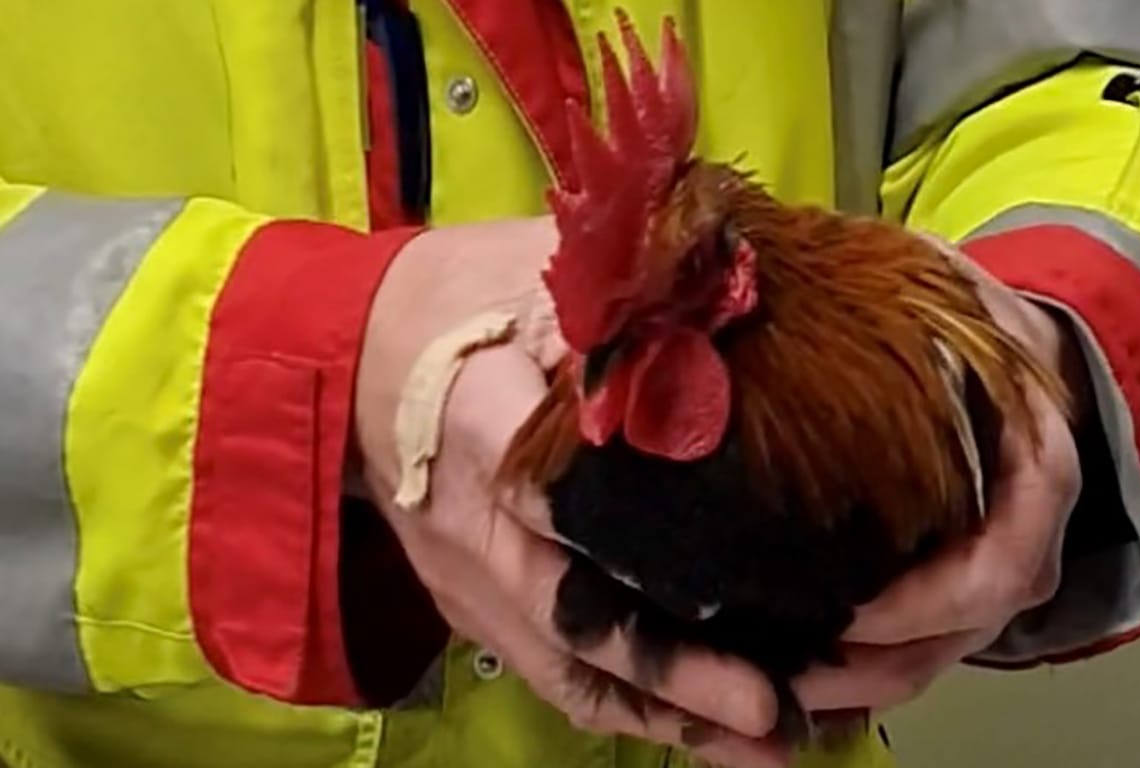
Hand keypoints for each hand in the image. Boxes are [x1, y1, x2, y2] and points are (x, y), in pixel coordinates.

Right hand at [353, 220, 785, 767]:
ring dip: (665, 714)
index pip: (550, 493)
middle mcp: (471, 523)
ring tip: (765, 742)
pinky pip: (554, 673)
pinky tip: (706, 732)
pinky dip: (630, 710)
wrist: (351, 352)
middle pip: (571, 616)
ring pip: (568, 667)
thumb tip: (737, 307)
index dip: (631, 547)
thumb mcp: (532, 269)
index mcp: (479, 421)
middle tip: (771, 703)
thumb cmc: (456, 299)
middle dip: (672, 669)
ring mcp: (468, 579)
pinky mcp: (476, 605)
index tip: (724, 579)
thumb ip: (621, 299)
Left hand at [794, 239, 1087, 713]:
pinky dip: (856, 674)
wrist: (1025, 361)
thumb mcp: (959, 287)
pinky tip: (792, 678)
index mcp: (1038, 475)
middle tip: (786, 677)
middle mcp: (1022, 543)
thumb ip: (915, 281)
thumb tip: (797, 265)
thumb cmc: (987, 327)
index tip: (853, 611)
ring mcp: (985, 577)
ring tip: (771, 692)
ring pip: (930, 660)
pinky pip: (909, 651)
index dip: (929, 602)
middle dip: (872, 670)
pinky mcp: (947, 592)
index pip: (1000, 567)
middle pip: (957, 638)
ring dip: (854, 686)